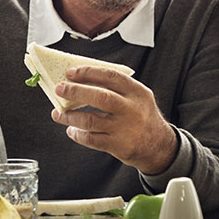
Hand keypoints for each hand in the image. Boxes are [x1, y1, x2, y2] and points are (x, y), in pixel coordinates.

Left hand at [50, 65, 177, 174]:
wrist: (159, 146)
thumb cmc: (142, 118)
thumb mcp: (138, 98)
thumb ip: (117, 89)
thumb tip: (82, 81)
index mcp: (137, 92)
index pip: (111, 76)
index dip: (89, 73)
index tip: (71, 72)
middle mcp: (132, 109)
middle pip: (100, 97)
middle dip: (75, 91)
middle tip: (59, 88)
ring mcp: (125, 128)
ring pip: (90, 120)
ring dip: (70, 116)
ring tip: (58, 113)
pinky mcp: (118, 145)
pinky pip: (92, 139)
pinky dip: (78, 134)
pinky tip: (72, 130)